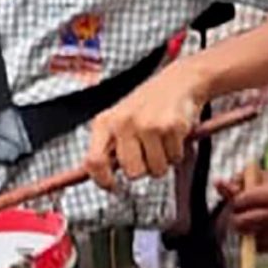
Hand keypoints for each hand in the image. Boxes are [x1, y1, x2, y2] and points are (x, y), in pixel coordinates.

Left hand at [86, 63, 214, 189]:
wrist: (181, 80)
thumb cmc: (148, 104)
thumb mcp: (120, 120)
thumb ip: (106, 149)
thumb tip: (86, 176)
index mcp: (105, 122)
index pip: (94, 162)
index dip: (103, 181)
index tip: (113, 187)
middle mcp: (123, 122)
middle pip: (132, 173)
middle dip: (144, 169)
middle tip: (148, 152)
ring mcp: (148, 123)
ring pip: (156, 170)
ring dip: (164, 161)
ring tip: (162, 140)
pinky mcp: (171, 126)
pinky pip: (175, 158)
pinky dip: (178, 151)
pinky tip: (174, 134)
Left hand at [217, 167, 267, 250]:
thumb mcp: (253, 177)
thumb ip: (234, 184)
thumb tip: (217, 183)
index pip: (240, 203)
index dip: (235, 201)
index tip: (240, 198)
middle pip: (242, 224)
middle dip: (236, 218)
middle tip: (241, 212)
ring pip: (248, 238)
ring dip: (245, 230)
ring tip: (251, 218)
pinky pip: (258, 246)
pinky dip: (254, 239)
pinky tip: (259, 227)